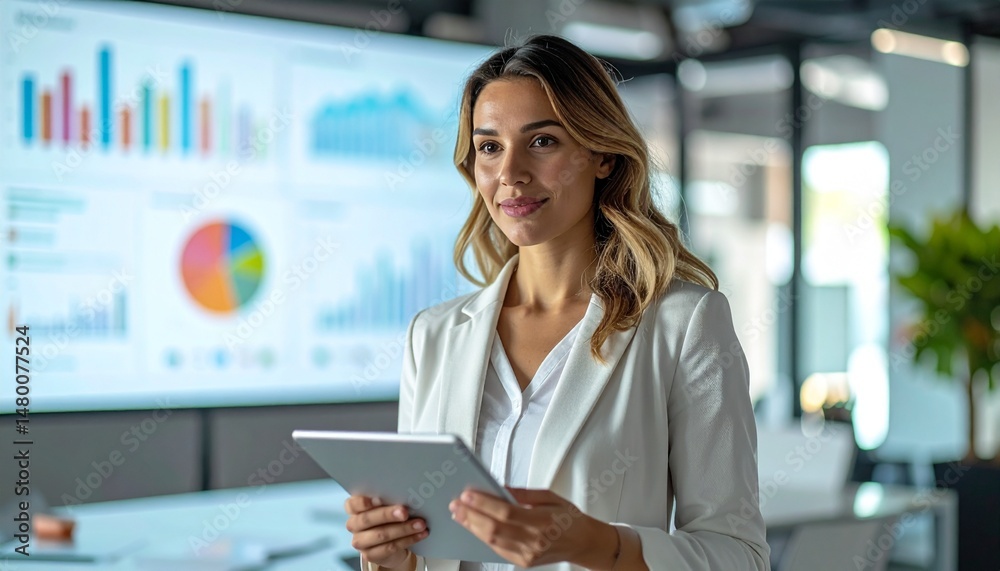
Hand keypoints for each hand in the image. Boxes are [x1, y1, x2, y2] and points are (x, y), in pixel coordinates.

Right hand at [344, 495, 428, 568]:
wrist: (390, 540)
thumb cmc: (388, 516)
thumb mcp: (386, 505)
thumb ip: (389, 499)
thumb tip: (405, 494)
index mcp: (353, 508)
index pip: (353, 504)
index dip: (363, 502)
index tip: (379, 498)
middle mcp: (353, 525)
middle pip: (368, 519)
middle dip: (388, 514)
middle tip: (405, 512)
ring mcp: (360, 542)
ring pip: (381, 535)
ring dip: (403, 529)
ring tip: (420, 524)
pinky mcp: (370, 555)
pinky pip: (390, 547)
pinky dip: (408, 540)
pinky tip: (420, 534)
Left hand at [449, 487, 615, 567]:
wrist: (585, 543)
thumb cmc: (569, 518)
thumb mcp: (550, 496)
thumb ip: (523, 493)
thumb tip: (499, 487)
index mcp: (542, 520)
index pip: (506, 512)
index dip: (484, 503)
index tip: (468, 494)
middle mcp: (534, 540)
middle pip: (494, 528)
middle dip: (471, 515)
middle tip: (456, 503)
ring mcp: (528, 554)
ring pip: (492, 540)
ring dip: (472, 526)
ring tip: (460, 513)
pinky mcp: (524, 562)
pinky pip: (498, 549)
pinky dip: (483, 537)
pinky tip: (474, 527)